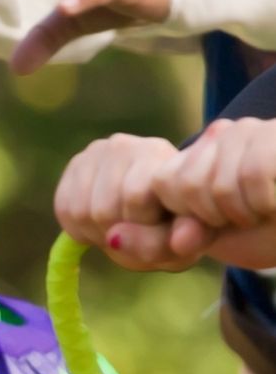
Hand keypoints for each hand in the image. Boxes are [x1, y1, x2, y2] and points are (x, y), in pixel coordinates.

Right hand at [54, 133, 181, 268]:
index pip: (135, 197)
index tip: (161, 232)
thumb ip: (158, 244)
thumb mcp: (181, 243)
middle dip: (119, 233)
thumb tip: (113, 239)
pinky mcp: (75, 165)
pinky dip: (80, 229)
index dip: (143, 228)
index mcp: (159, 155)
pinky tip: (102, 225)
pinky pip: (64, 209)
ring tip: (121, 230)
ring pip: (81, 213)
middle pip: (103, 210)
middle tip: (138, 234)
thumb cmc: (176, 224)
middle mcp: (125, 146)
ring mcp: (95, 153)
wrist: (164, 200)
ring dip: (99, 233)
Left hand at [134, 118, 275, 270]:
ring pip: (215, 183)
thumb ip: (158, 242)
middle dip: (213, 217)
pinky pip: (253, 176)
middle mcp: (222, 136)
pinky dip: (266, 202)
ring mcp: (252, 131)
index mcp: (199, 159)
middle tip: (248, 217)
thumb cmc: (271, 234)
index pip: (158, 186)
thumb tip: (113, 239)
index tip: (214, 226)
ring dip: (244, 211)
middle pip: (183, 186)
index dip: (184, 218)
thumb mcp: (209, 241)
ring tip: (267, 208)